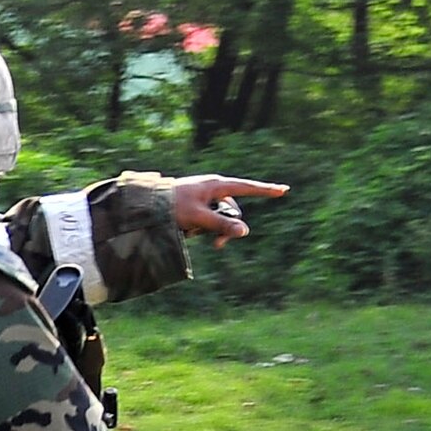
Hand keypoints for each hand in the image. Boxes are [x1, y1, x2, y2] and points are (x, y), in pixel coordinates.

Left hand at [170, 175, 290, 247]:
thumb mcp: (198, 218)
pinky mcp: (198, 207)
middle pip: (233, 212)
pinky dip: (201, 229)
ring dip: (210, 230)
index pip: (248, 187)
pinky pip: (208, 220)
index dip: (266, 190)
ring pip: (220, 219)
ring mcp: (206, 199)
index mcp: (217, 185)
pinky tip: (187, 230)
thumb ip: (222, 225)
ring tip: (190, 232)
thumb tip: (245, 231)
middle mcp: (214, 190)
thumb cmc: (172, 206)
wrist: (146, 205)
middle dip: (226, 229)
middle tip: (216, 245)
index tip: (284, 190)